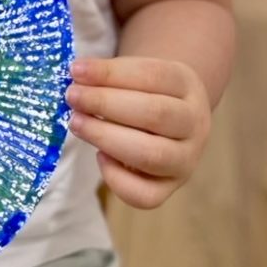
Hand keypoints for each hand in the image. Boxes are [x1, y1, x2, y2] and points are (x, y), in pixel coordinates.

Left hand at [65, 56, 211, 209]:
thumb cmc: (145, 89)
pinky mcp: (171, 187)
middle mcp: (194, 123)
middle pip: (155, 114)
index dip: (111, 74)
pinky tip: (99, 156)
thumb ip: (109, 75)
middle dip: (105, 104)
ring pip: (152, 155)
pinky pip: (147, 196)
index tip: (76, 70)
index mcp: (186, 84)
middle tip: (72, 96)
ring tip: (76, 123)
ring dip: (106, 138)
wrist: (173, 115)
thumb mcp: (136, 72)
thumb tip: (77, 75)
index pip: (152, 76)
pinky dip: (117, 178)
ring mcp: (186, 160)